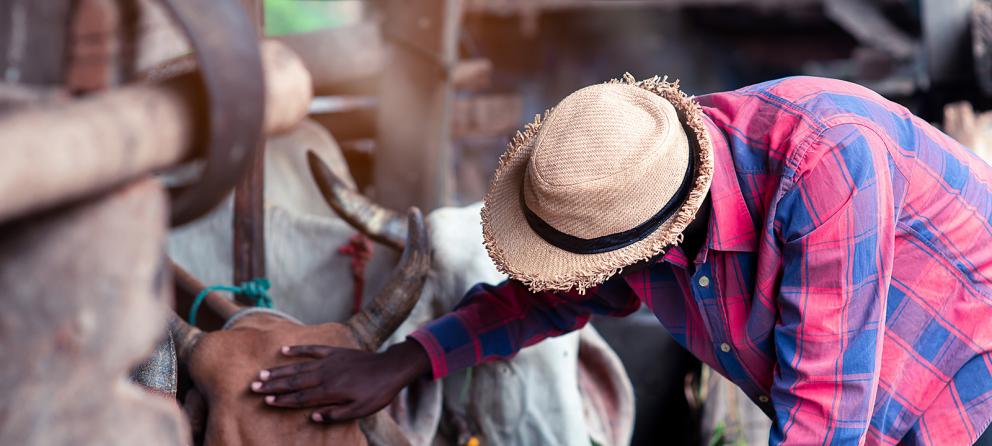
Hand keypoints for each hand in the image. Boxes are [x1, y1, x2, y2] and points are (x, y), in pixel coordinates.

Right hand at [250, 341, 431, 422]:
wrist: (391, 368)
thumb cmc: (376, 393)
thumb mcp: (359, 411)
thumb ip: (336, 414)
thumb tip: (314, 417)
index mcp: (330, 391)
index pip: (301, 397)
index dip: (283, 400)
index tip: (266, 401)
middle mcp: (325, 375)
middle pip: (294, 381)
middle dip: (273, 386)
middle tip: (254, 387)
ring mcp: (329, 361)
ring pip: (299, 366)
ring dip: (280, 370)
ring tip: (262, 374)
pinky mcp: (335, 352)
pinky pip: (313, 349)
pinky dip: (298, 350)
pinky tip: (284, 350)